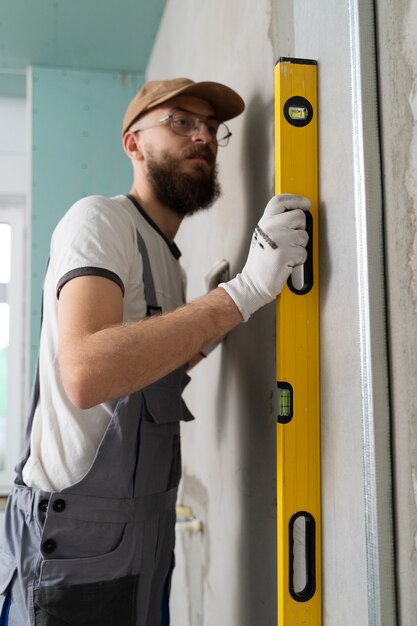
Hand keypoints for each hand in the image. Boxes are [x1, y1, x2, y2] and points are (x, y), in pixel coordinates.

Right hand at [220, 194, 309, 320]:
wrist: (253, 283)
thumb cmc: (261, 262)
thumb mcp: (264, 236)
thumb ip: (277, 223)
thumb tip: (298, 213)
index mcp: (264, 222)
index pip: (280, 201)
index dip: (296, 199)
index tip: (306, 204)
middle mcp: (269, 227)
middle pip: (299, 216)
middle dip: (300, 229)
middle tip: (291, 241)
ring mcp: (277, 240)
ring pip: (304, 236)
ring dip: (299, 247)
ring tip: (286, 254)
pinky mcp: (285, 253)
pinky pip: (304, 252)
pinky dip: (299, 260)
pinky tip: (287, 262)